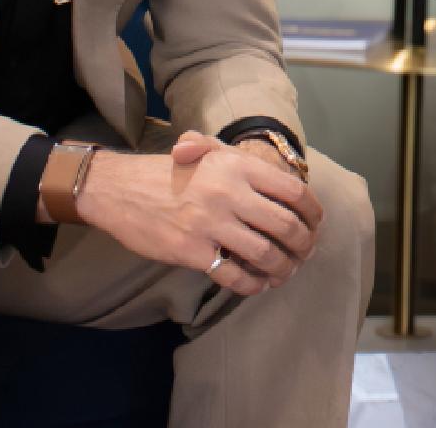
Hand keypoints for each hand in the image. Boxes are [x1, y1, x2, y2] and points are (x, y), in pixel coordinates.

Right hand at [77, 131, 323, 296]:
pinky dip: (253, 285)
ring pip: (265, 254)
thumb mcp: (204, 150)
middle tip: (305, 253)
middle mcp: (228, 193)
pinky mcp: (192, 251)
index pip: (293, 191)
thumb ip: (241, 159)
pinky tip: (258, 284)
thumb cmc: (166, 172)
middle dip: (303, 245)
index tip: (316, 224)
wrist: (119, 190)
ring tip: (285, 273)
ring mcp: (210, 224)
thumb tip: (276, 179)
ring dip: (283, 268)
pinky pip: (234, 275)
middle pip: (286, 226)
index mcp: (237, 166)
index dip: (313, 212)